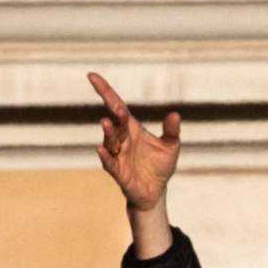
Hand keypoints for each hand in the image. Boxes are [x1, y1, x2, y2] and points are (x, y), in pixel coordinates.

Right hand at [88, 73, 181, 249]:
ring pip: (110, 141)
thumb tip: (175, 114)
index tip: (92, 76)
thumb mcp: (171, 146)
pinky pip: (109, 162)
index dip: (104, 90)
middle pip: (114, 122)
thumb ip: (172, 131)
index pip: (116, 105)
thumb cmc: (160, 166)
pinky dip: (105, 156)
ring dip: (108, 132)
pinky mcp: (118, 172)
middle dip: (113, 114)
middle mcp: (121, 139)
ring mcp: (118, 155)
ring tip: (106, 122)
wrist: (155, 192)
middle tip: (116, 109)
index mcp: (132, 128)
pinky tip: (101, 149)